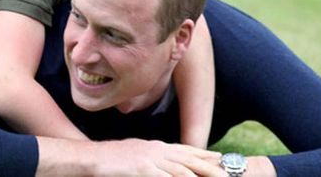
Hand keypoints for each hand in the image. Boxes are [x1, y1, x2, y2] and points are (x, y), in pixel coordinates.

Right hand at [95, 139, 223, 176]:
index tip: (222, 160)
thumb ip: (153, 160)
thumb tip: (165, 167)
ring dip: (201, 176)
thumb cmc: (112, 160)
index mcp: (156, 146)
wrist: (92, 157)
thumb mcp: (137, 156)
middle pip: (190, 159)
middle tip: (228, 173)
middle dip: (211, 167)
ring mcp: (150, 158)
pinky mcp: (142, 168)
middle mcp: (157, 150)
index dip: (205, 155)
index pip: (186, 150)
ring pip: (182, 169)